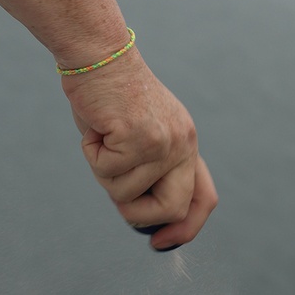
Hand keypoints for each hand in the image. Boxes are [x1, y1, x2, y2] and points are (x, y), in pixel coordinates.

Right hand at [60, 48, 217, 248]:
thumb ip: (147, 167)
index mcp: (186, 141)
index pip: (203, 198)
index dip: (186, 229)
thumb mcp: (138, 131)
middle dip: (138, 215)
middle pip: (172, 209)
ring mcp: (163, 142)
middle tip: (116, 190)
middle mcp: (183, 143)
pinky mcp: (139, 138)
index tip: (161, 243)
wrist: (97, 51)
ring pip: (126, 193)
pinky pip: (106, 171)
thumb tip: (138, 214)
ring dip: (103, 171)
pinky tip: (95, 126)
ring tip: (101, 135)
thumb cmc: (107, 91)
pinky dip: (91, 153)